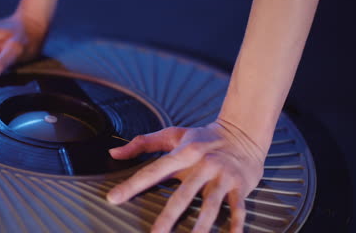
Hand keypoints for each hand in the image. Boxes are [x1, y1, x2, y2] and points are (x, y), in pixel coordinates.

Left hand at [107, 119, 266, 232]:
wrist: (242, 132)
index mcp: (183, 154)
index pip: (153, 171)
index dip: (132, 184)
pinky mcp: (240, 185)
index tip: (114, 198)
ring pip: (210, 205)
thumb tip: (113, 153)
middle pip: (183, 195)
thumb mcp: (172, 135)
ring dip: (201, 226)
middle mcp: (202, 165)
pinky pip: (238, 208)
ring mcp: (222, 176)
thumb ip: (142, 143)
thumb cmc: (202, 137)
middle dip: (168, 216)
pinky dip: (236, 224)